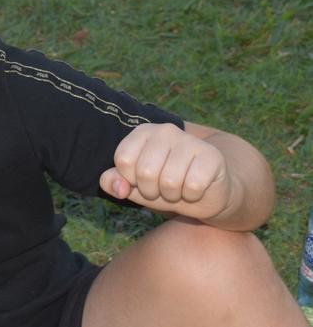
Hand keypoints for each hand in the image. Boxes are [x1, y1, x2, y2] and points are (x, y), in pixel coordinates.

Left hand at [99, 122, 231, 220]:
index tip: (141, 180)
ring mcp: (190, 140)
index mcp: (142, 132)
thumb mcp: (134, 186)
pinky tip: (195, 189)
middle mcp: (165, 130)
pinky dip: (192, 196)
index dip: (130, 180)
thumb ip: (113, 183)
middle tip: (162, 188)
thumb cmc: (163, 186)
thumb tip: (118, 187)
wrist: (205, 192)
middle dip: (151, 191)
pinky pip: (193, 186)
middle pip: (145, 172)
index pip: (123, 160)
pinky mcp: (212, 155)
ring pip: (169, 181)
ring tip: (178, 189)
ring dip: (172, 195)